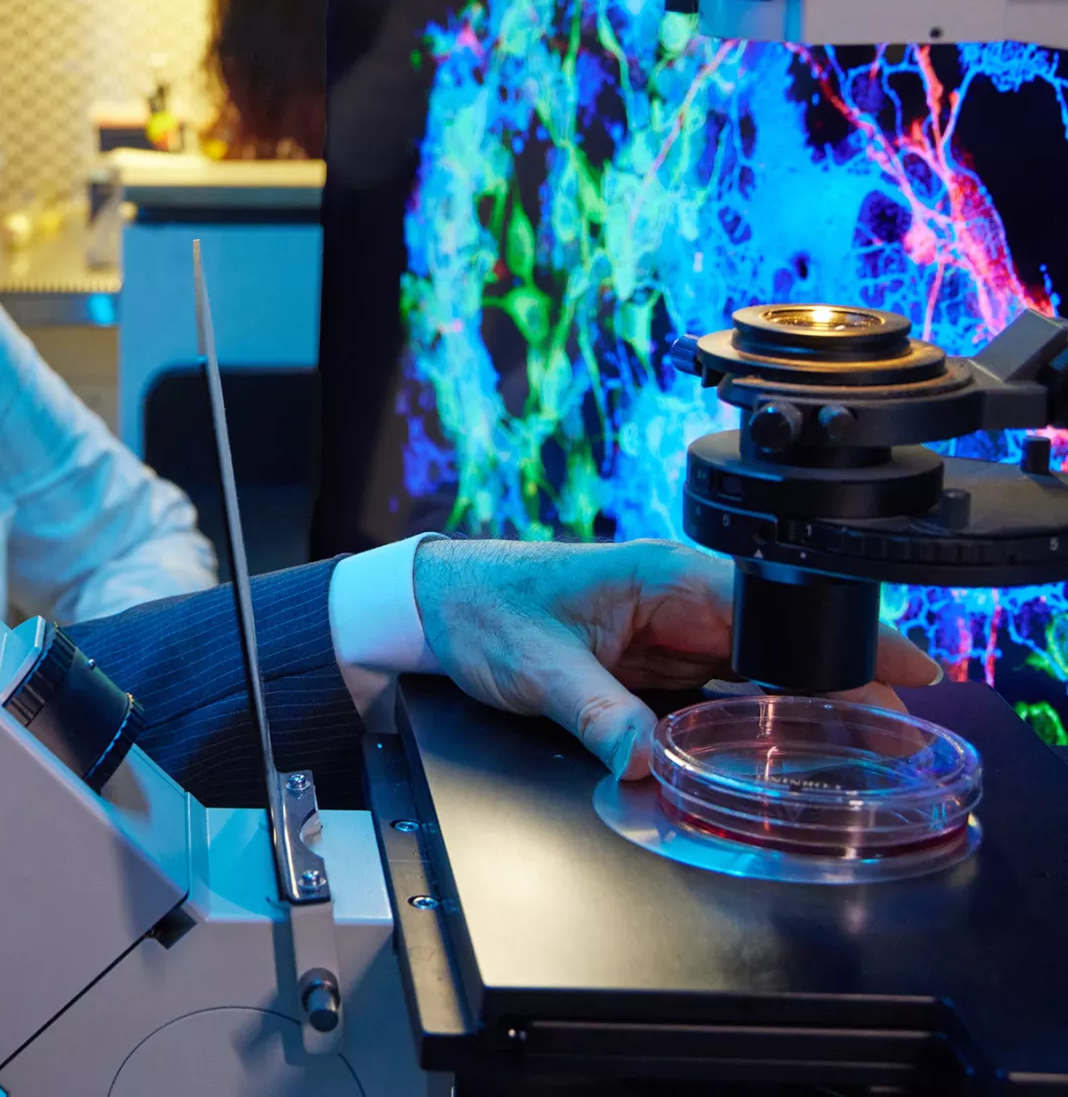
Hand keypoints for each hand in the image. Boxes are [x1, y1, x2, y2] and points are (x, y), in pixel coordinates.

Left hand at [412, 538, 942, 778]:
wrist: (436, 607)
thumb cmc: (484, 609)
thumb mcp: (541, 670)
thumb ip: (600, 717)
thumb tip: (650, 765)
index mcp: (668, 577)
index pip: (780, 607)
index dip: (847, 642)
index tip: (907, 675)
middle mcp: (681, 600)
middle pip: (784, 648)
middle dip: (840, 689)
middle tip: (893, 741)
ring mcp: (671, 634)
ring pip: (759, 677)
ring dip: (800, 713)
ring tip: (855, 757)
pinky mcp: (654, 664)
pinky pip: (720, 697)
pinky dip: (749, 725)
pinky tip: (775, 758)